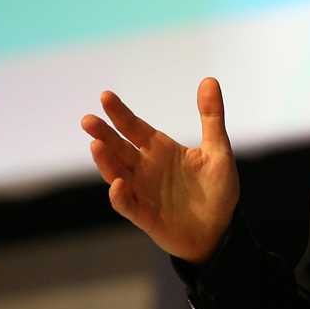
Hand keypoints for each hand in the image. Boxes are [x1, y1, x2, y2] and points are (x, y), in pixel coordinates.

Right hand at [79, 77, 238, 263]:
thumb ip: (212, 117)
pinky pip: (128, 205)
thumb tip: (209, 79)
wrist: (221, 229)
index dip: (120, 113)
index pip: (134, 128)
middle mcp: (146, 169)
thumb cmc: (217, 189)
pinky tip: (118, 183)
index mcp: (160, 150)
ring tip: (96, 145)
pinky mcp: (146, 216)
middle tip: (88, 120)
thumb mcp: (218, 149)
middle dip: (103, 134)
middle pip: (119, 148)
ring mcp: (143, 192)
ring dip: (106, 162)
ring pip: (117, 174)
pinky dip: (121, 196)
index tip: (105, 96)